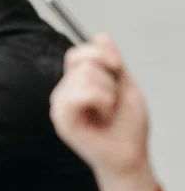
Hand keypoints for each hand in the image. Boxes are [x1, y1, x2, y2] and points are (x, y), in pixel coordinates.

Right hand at [50, 34, 150, 179]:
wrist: (130, 155)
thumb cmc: (128, 126)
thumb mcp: (125, 85)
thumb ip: (112, 61)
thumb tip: (101, 35)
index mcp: (76, 84)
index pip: (77, 54)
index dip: (99, 53)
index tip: (117, 67)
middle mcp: (64, 92)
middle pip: (82, 63)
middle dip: (108, 77)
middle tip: (112, 100)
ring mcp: (60, 106)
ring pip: (83, 76)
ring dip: (107, 91)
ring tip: (108, 109)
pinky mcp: (62, 120)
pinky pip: (77, 95)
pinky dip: (100, 99)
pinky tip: (103, 112)